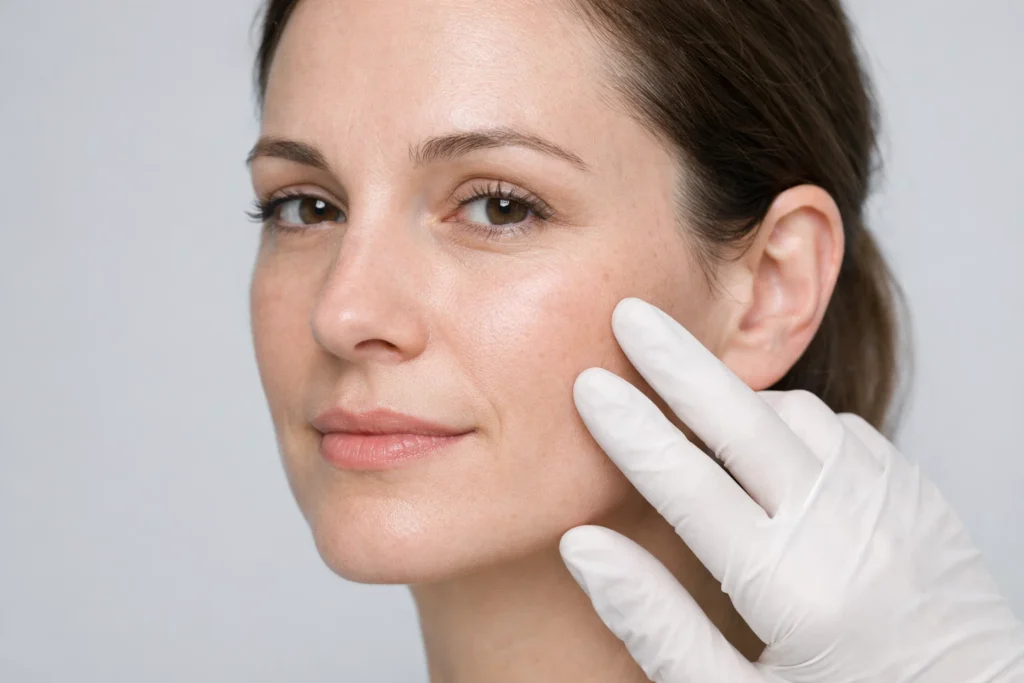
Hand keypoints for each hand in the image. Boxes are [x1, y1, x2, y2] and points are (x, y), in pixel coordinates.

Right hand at [560, 297, 1023, 682]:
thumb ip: (655, 621)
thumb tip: (583, 545)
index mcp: (789, 589)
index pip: (688, 485)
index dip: (632, 429)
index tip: (590, 384)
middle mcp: (844, 530)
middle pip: (745, 420)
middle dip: (680, 362)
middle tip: (631, 315)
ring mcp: (889, 502)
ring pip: (797, 414)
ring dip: (737, 397)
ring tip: (688, 391)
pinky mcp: (915, 493)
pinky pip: (840, 430)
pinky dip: (792, 421)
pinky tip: (763, 442)